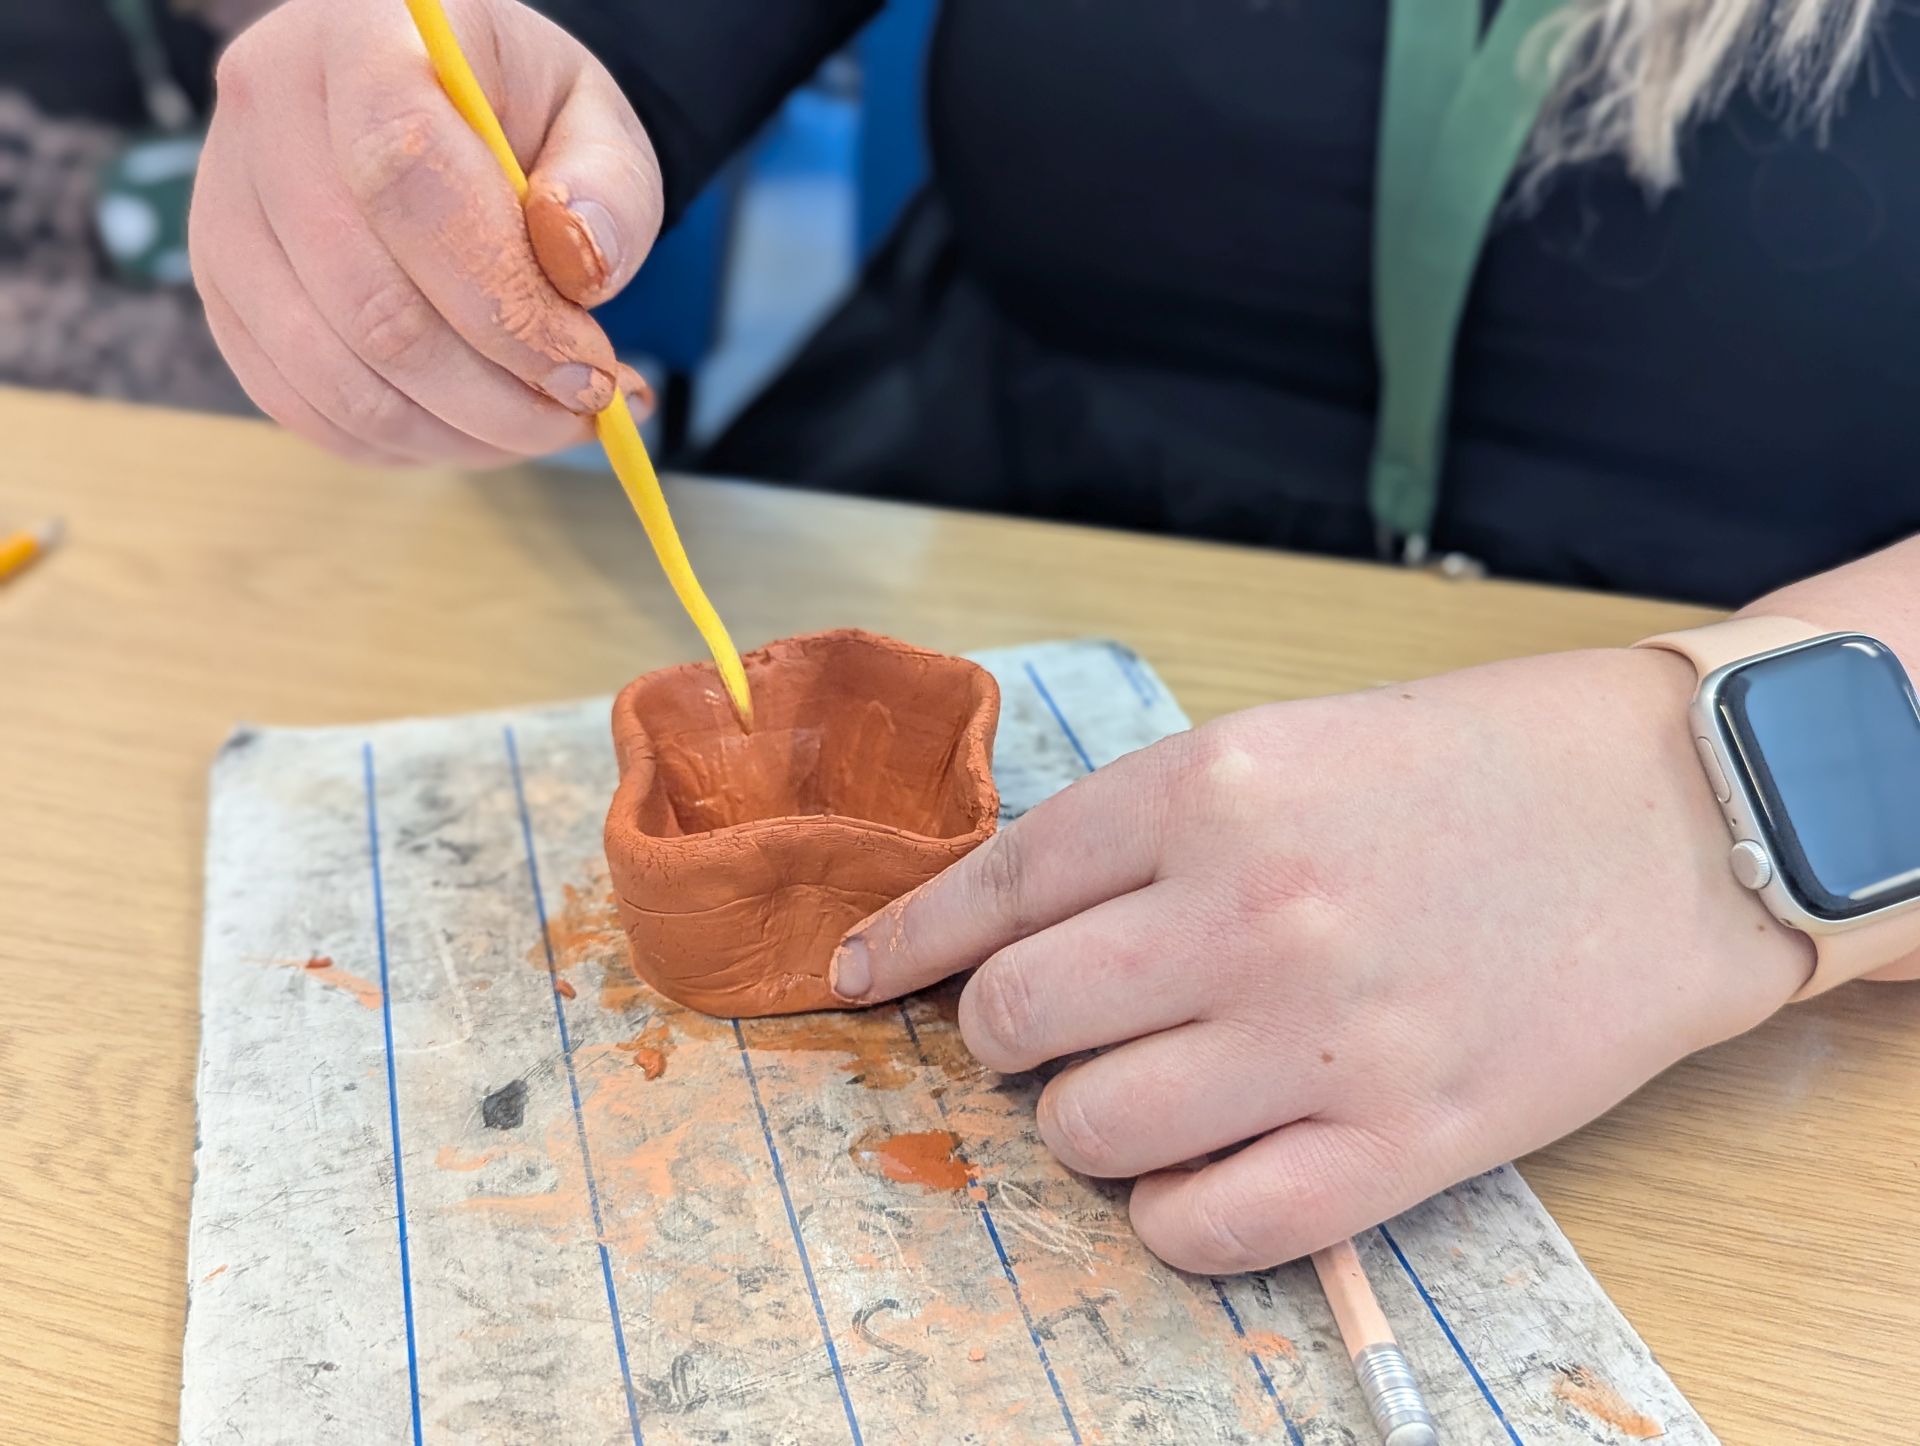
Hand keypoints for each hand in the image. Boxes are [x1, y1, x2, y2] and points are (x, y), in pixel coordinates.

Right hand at [189, 0, 657, 464]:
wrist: (448, 110)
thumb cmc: (525, 114)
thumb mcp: (596, 122)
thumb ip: (607, 189)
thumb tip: (580, 262)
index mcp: (359, 33)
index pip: (403, 174)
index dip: (503, 298)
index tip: (587, 365)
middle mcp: (265, 110)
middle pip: (369, 301)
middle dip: (494, 392)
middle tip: (583, 409)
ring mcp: (223, 207)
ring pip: (333, 375)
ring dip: (456, 433)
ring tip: (542, 423)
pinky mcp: (224, 291)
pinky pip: (303, 405)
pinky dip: (404, 442)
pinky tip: (476, 427)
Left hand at [830, 648, 1810, 1271]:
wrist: (1679, 817)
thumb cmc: (1476, 767)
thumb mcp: (1286, 746)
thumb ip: (1140, 830)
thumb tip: (997, 918)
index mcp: (1210, 791)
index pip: (994, 888)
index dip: (906, 941)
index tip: (854, 975)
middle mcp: (1247, 915)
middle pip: (1013, 1022)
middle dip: (1002, 1035)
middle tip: (1054, 1027)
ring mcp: (1322, 1040)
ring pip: (1086, 1132)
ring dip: (1087, 1120)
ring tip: (1153, 1085)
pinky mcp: (1402, 1146)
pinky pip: (1205, 1228)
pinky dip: (1173, 1211)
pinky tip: (1206, 1165)